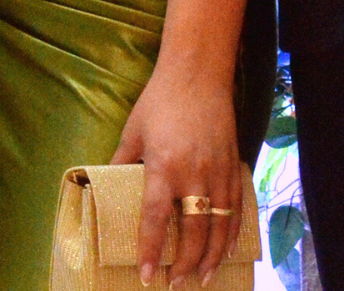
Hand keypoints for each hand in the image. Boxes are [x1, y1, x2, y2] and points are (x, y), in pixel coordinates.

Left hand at [111, 61, 242, 287]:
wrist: (197, 74)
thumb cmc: (159, 101)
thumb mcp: (133, 131)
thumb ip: (121, 161)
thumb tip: (106, 184)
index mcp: (163, 167)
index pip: (156, 220)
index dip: (152, 251)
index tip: (148, 277)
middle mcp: (194, 174)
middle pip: (194, 232)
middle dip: (186, 264)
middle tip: (177, 284)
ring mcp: (218, 171)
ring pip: (220, 226)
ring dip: (213, 256)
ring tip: (203, 278)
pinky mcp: (234, 165)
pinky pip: (237, 207)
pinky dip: (233, 232)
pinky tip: (228, 248)